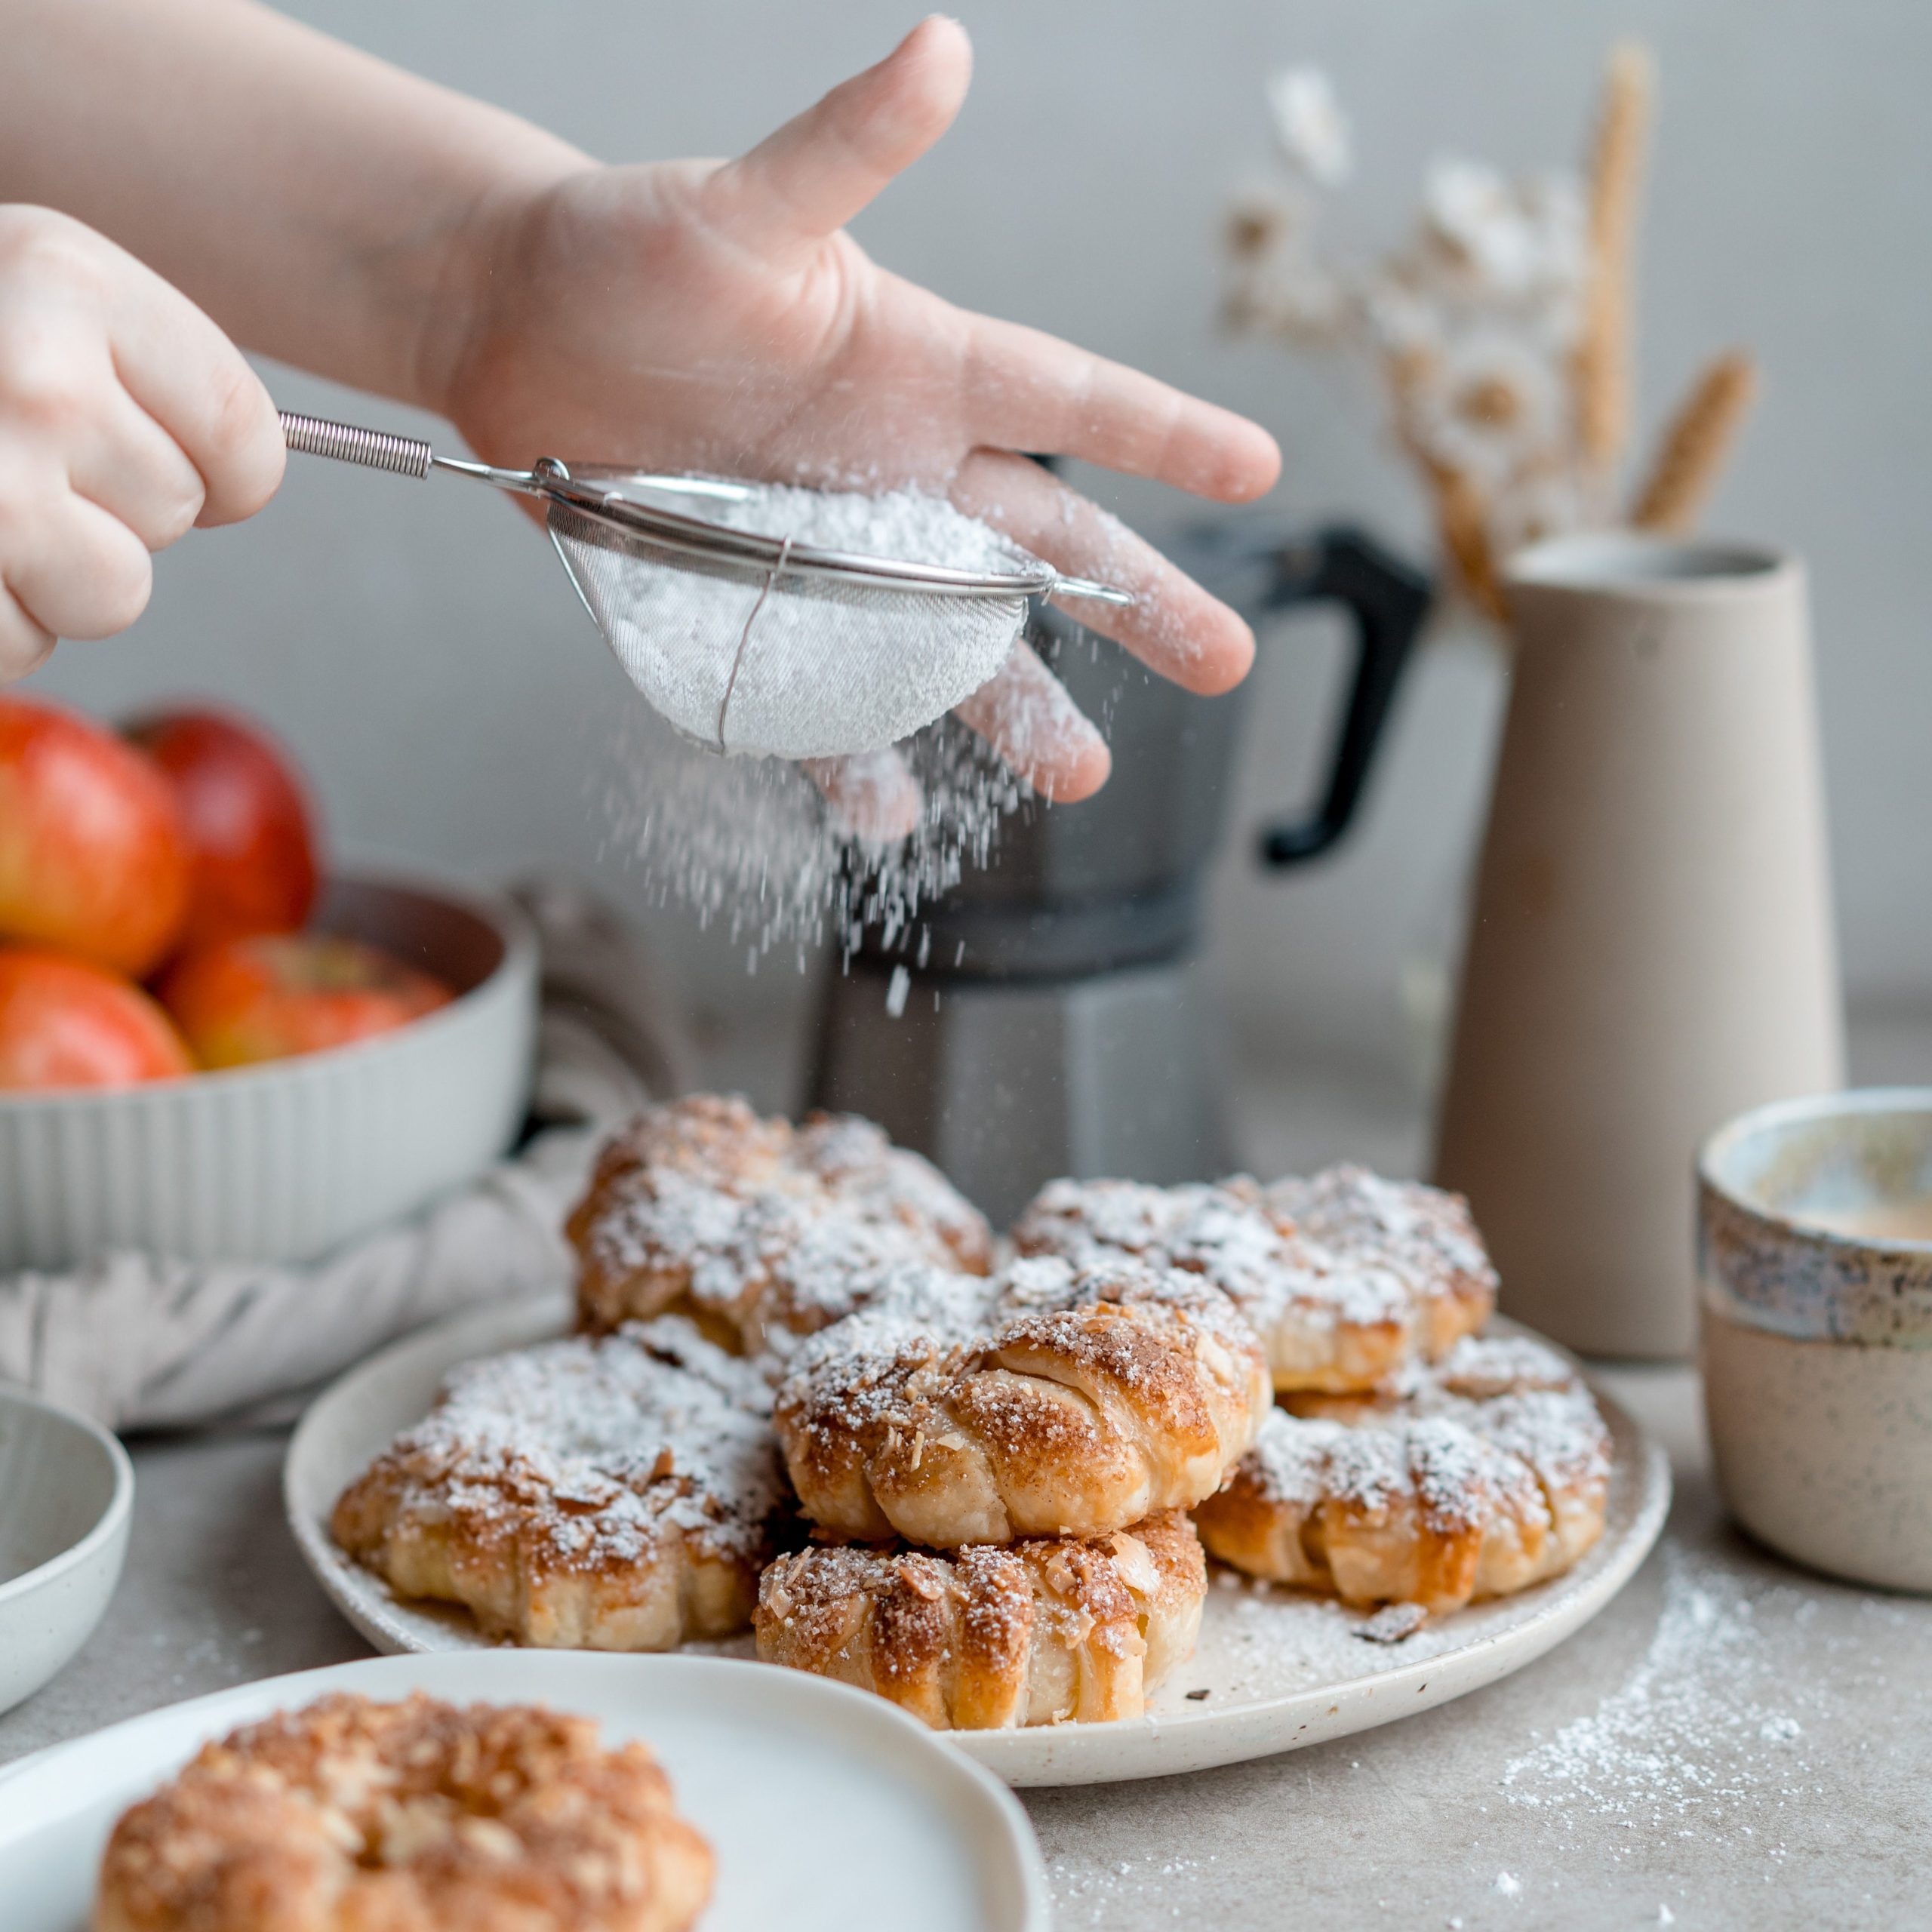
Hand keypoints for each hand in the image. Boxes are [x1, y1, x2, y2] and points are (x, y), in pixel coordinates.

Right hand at [0, 206, 283, 680]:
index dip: (220, 468)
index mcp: (68, 278)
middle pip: (175, 517)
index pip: (248, 442)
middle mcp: (31, 376)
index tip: (158, 442)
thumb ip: (140, 372)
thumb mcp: (22, 296)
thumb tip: (248, 476)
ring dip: (49, 572)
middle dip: (107, 504)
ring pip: (115, 596)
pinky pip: (20, 645)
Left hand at [433, 18, 1279, 833]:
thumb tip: (940, 46)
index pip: (1064, 399)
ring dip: (1015, 712)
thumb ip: (844, 151)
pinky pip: (823, 702)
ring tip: (1077, 776)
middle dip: (1138, 606)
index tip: (1257, 470)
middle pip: (1043, 550)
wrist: (516, 331)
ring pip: (950, 648)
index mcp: (919, 369)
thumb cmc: (629, 249)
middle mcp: (900, 472)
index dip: (1160, 433)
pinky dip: (853, 760)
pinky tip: (894, 816)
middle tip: (1226, 664)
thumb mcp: (740, 207)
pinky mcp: (764, 611)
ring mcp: (838, 556)